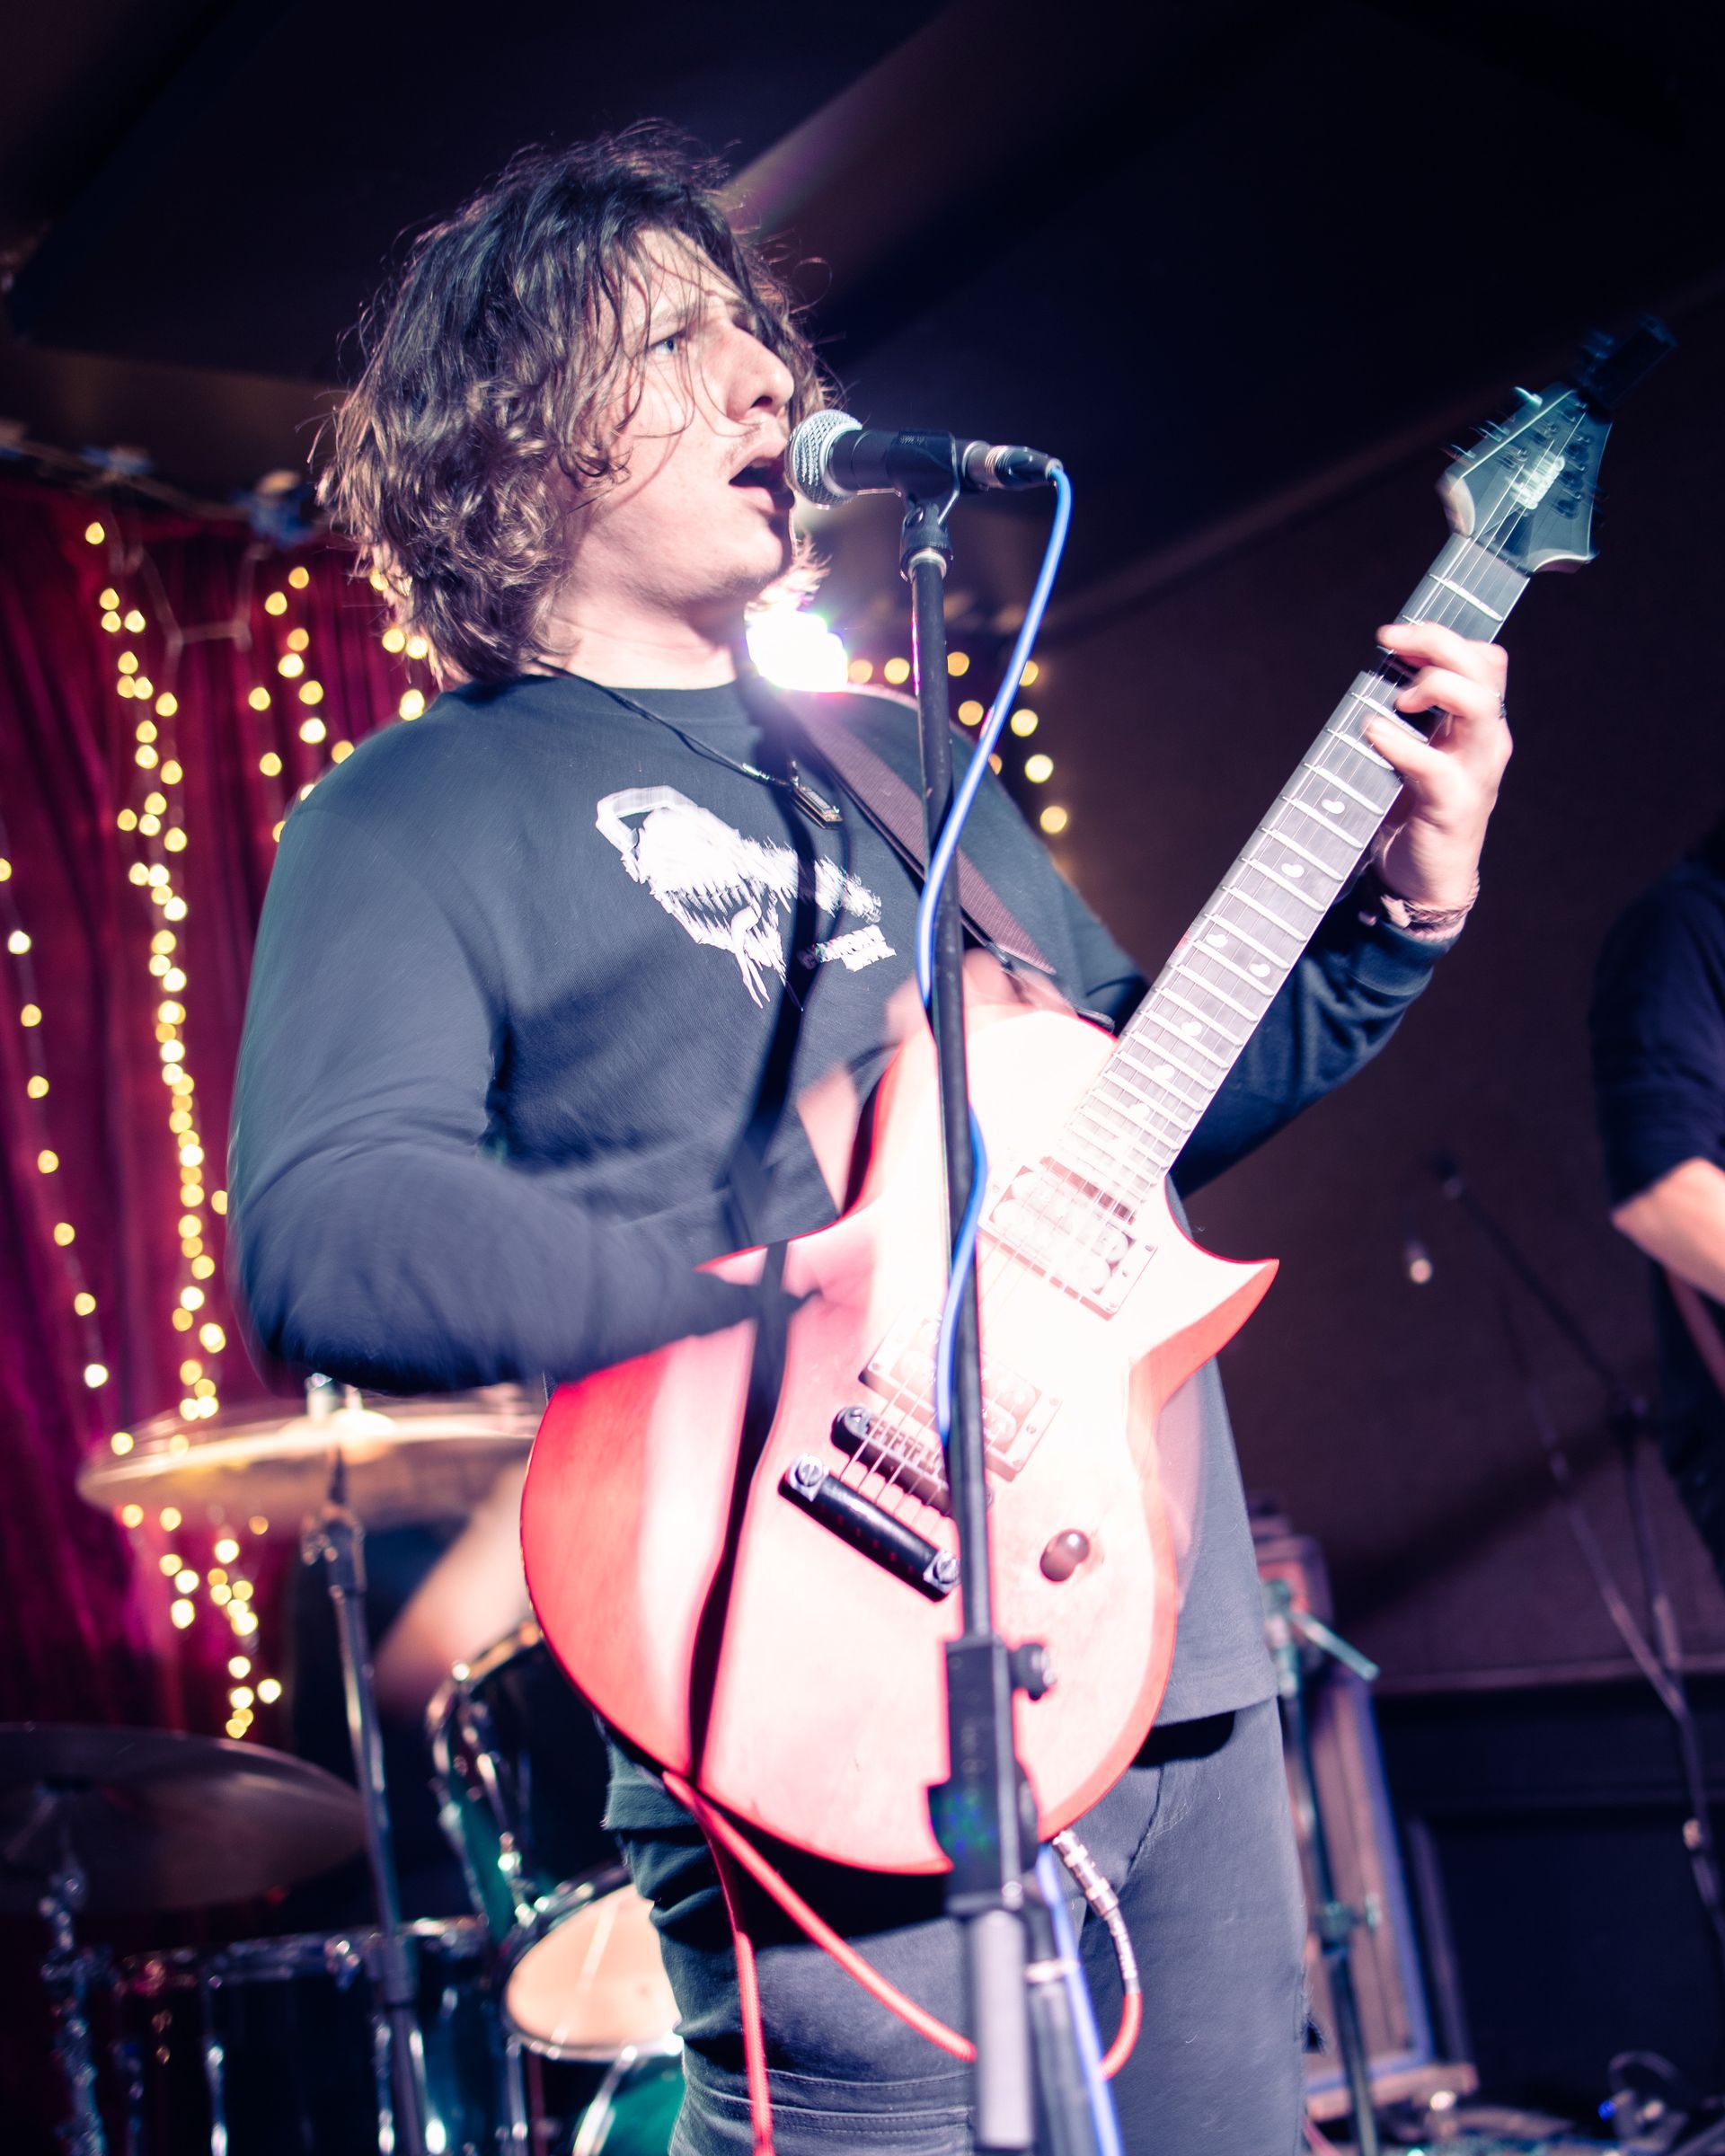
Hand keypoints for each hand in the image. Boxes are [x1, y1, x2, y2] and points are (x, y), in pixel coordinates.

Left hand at [1364, 619, 1511, 911]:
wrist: (1424, 881)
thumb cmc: (1414, 812)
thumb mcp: (1417, 751)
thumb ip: (1410, 716)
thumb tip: (1379, 672)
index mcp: (1480, 726)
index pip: (1485, 660)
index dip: (1443, 637)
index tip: (1396, 636)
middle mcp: (1486, 743)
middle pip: (1485, 670)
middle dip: (1438, 643)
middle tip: (1390, 644)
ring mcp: (1475, 774)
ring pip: (1480, 708)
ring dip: (1436, 686)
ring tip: (1398, 697)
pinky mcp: (1453, 807)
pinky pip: (1436, 765)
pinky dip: (1401, 744)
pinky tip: (1374, 734)